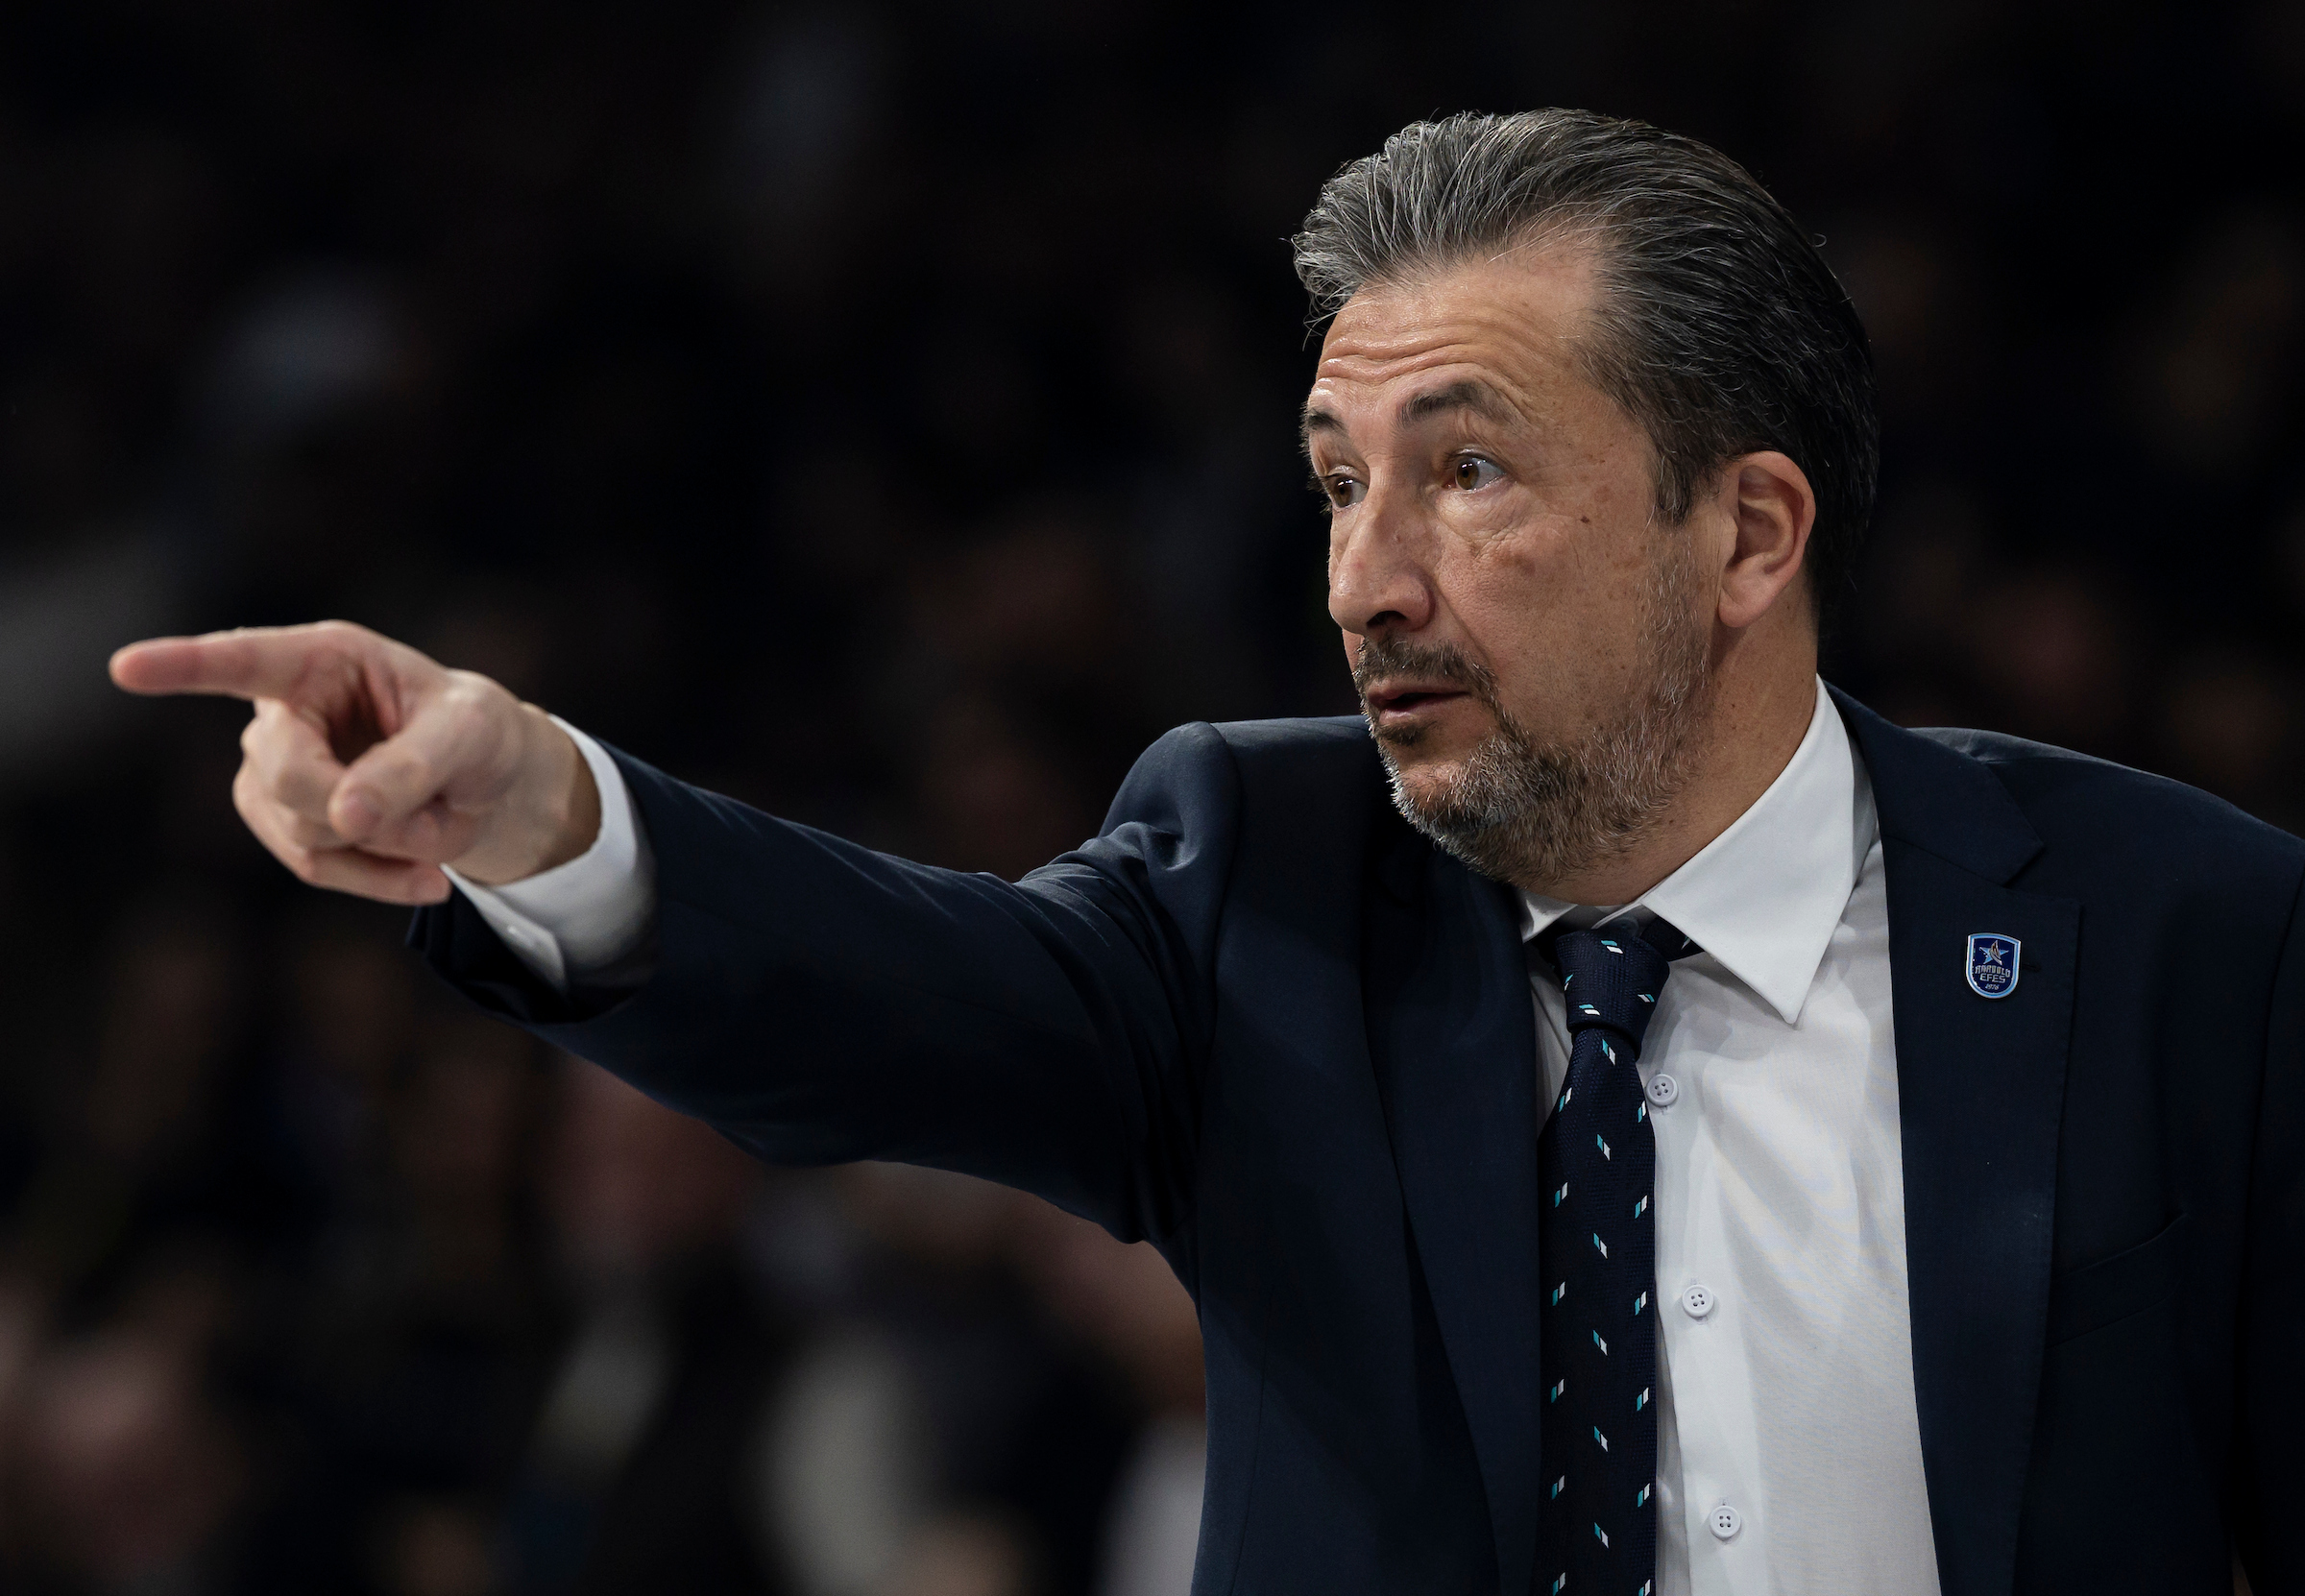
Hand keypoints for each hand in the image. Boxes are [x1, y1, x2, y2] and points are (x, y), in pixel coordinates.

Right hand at [110, 621, 599, 904]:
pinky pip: (315, 867)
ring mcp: (272, 770)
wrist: (488, 781)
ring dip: (383, 846)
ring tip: (440, 829)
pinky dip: (378, 879)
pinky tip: (429, 880)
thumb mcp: (469, 735)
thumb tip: (342, 818)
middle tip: (438, 811)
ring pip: (302, 832)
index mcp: (324, 659)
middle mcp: (283, 709)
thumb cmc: (476, 732)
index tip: (126, 667)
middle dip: (362, 809)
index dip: (184, 665)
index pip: (244, 660)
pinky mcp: (282, 821)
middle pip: (286, 776)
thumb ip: (411, 768)